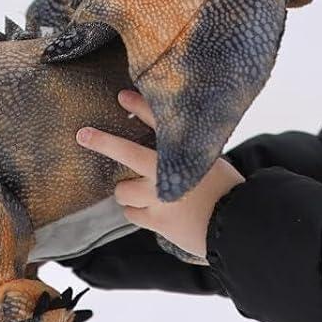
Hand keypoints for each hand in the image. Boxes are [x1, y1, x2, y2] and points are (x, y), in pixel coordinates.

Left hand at [75, 88, 245, 260]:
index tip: (122, 96)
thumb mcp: (213, 165)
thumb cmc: (229, 192)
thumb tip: (168, 152)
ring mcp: (158, 198)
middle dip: (103, 142)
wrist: (238, 226)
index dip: (140, 107)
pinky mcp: (156, 221)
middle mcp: (167, 173)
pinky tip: (150, 212)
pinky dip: (138, 212)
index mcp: (186, 153)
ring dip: (129, 192)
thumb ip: (188, 157)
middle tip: (83, 135)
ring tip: (142, 193)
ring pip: (123, 190)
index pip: (159, 123)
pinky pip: (131, 213)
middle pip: (127, 152)